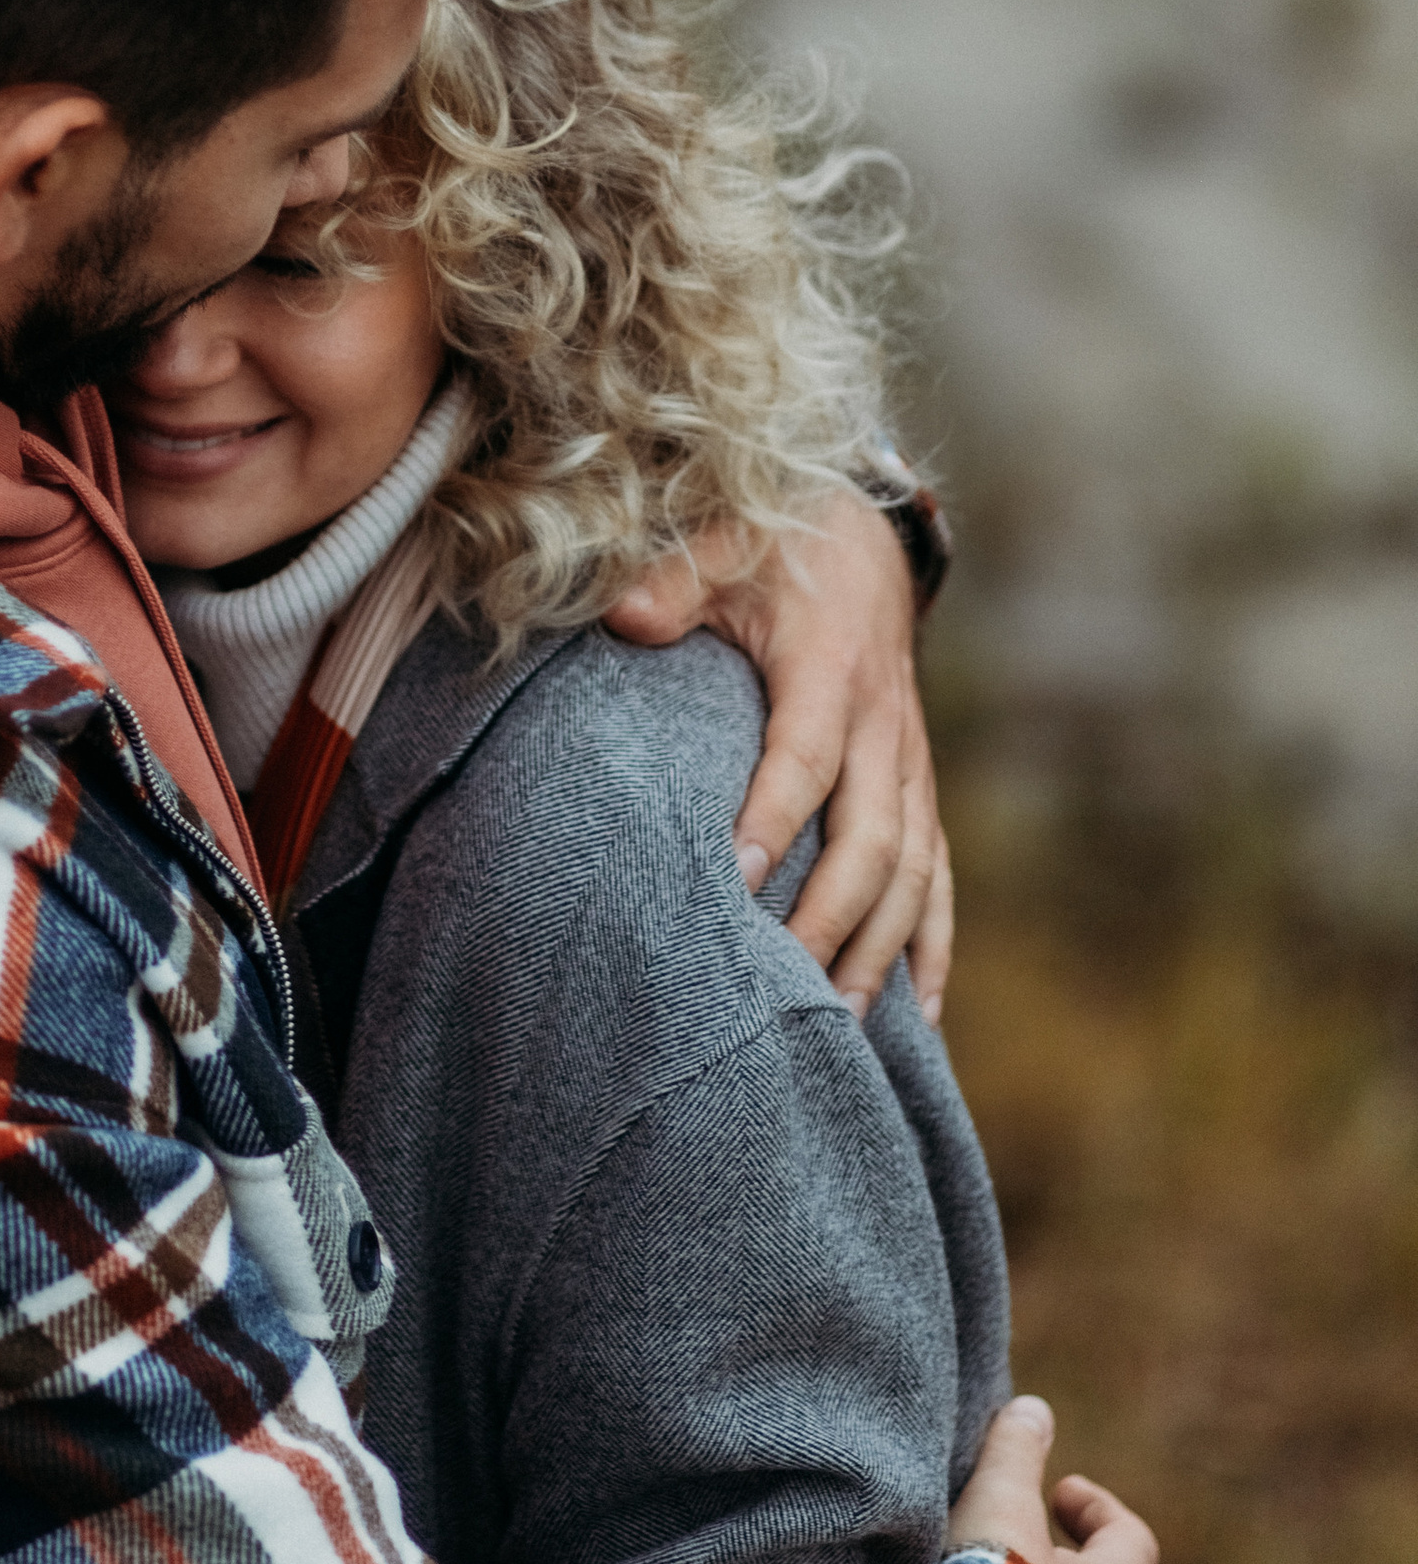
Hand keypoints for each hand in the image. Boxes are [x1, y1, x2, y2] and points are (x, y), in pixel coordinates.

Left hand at [605, 490, 953, 1020]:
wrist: (865, 538)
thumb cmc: (774, 548)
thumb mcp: (721, 544)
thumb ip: (671, 582)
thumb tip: (622, 616)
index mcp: (831, 668)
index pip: (805, 757)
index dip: (776, 817)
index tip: (736, 880)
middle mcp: (884, 727)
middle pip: (871, 838)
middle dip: (830, 917)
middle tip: (781, 986)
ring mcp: (911, 766)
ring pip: (913, 872)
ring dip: (880, 949)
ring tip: (838, 1025)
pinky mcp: (920, 790)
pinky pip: (941, 879)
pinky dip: (933, 948)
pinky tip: (920, 1019)